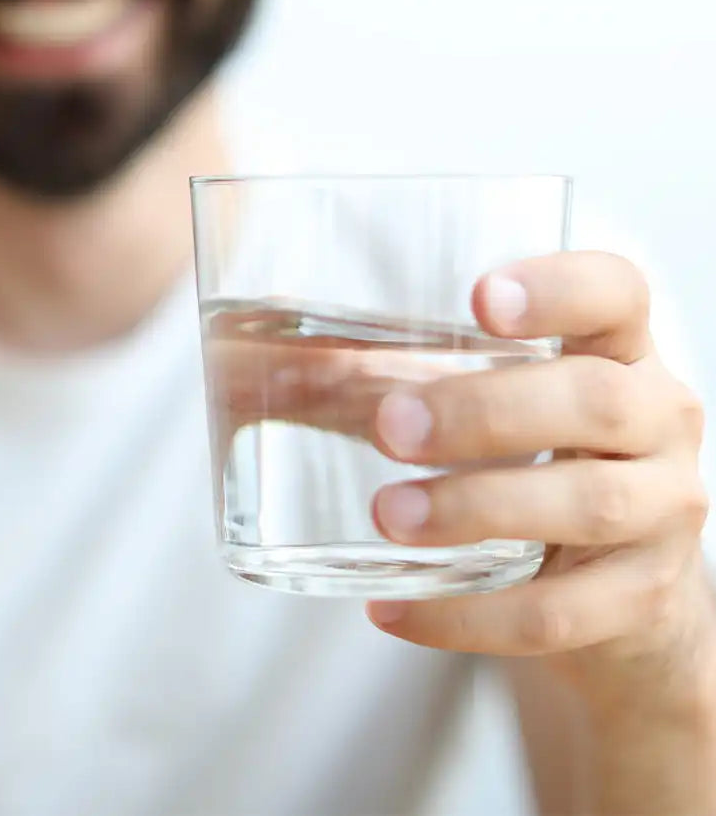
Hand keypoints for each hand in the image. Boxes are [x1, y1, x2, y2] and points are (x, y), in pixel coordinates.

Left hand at [361, 252, 712, 681]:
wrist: (619, 592)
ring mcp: (662, 514)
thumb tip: (241, 372)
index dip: (560, 287)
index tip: (479, 298)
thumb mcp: (481, 407)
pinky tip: (392, 608)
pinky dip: (467, 616)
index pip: (616, 293)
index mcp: (617, 352)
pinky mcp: (641, 602)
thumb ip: (378, 380)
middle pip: (596, 401)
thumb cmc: (527, 464)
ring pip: (589, 506)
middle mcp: (659, 422)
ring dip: (476, 509)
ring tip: (387, 515)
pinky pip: (558, 616)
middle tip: (391, 427)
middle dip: (487, 412)